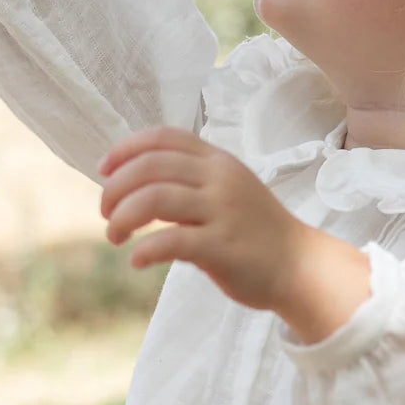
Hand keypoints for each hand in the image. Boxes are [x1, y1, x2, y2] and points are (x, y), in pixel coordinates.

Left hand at [98, 127, 310, 312]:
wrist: (300, 266)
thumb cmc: (256, 231)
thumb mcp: (228, 190)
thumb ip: (190, 181)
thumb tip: (134, 182)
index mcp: (218, 161)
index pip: (163, 137)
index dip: (125, 149)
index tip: (103, 170)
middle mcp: (220, 179)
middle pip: (150, 166)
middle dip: (114, 189)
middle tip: (105, 214)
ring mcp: (223, 211)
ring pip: (154, 198)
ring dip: (122, 218)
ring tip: (114, 236)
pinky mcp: (223, 247)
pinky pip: (171, 241)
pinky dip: (144, 250)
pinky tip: (137, 260)